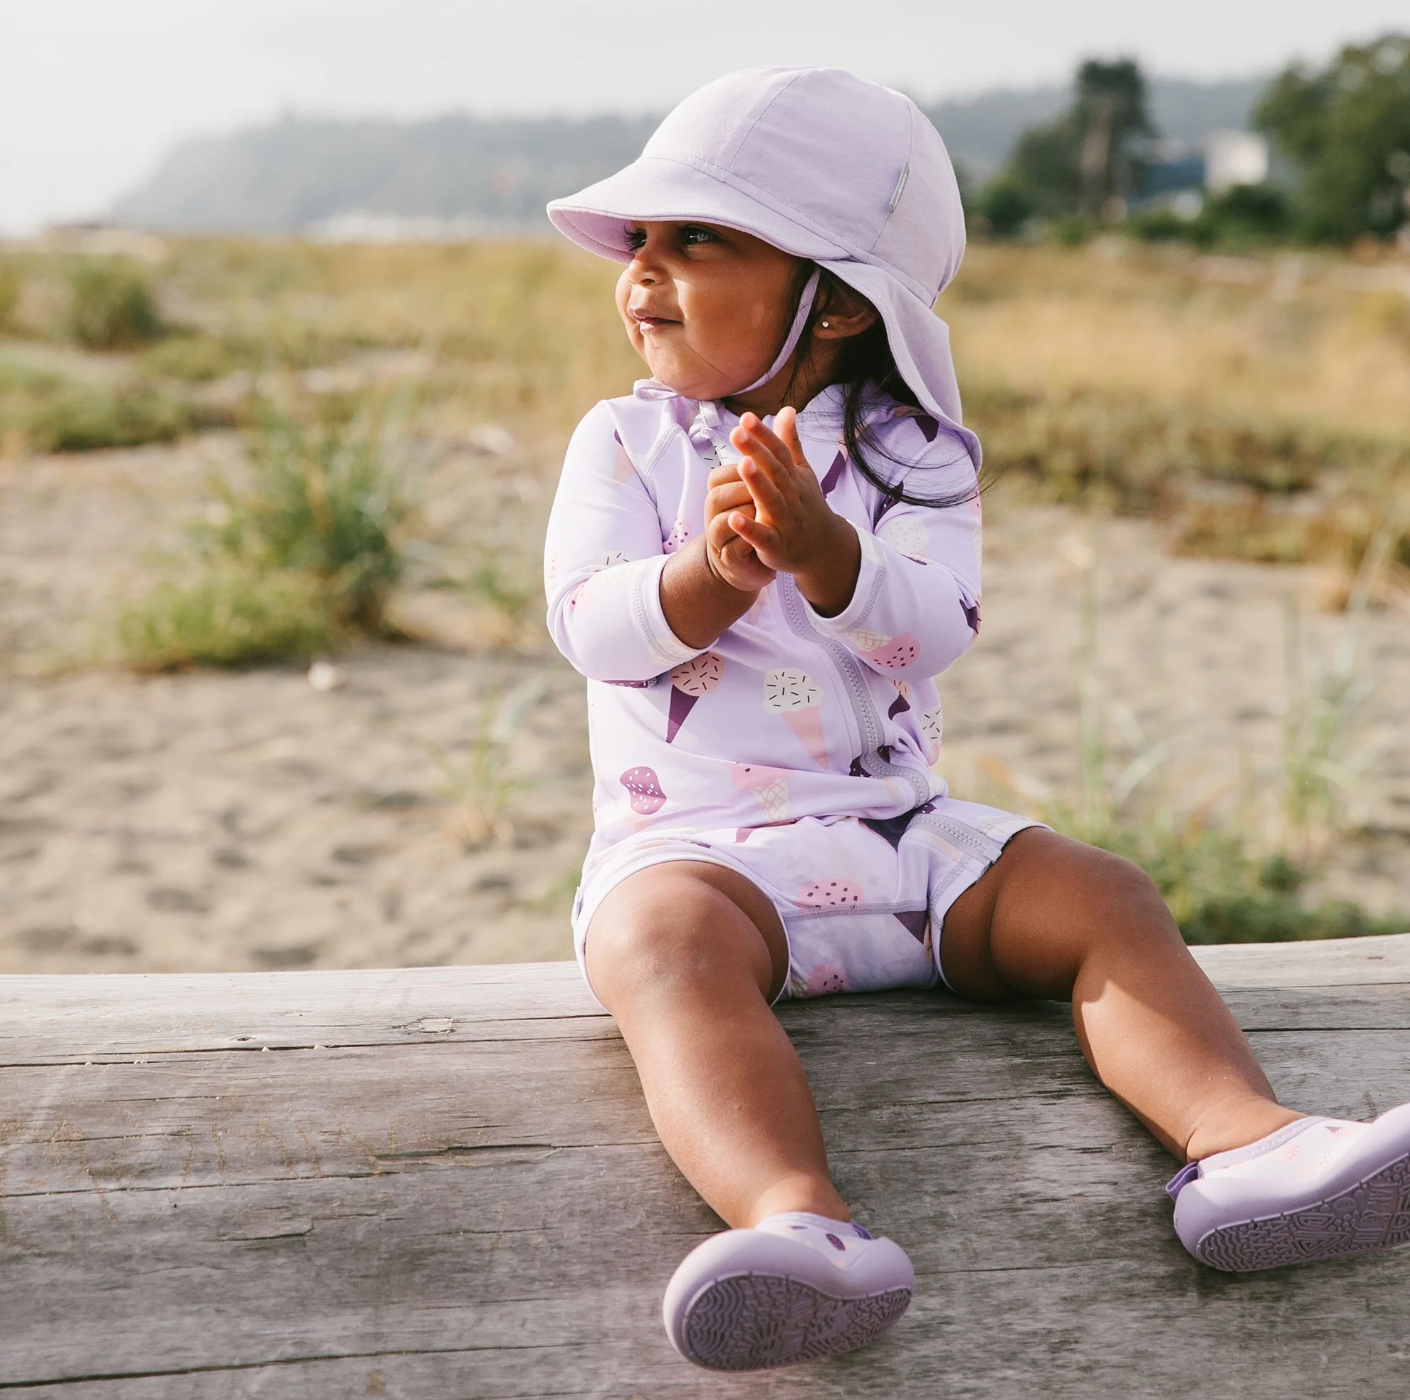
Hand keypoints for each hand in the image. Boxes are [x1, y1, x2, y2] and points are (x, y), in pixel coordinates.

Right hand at [704, 457, 775, 593]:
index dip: (743, 467)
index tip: (757, 460)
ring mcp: (721, 536)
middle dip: (742, 483)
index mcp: (724, 492)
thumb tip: (788, 410)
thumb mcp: (765, 482)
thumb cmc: (756, 517)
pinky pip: (732, 546)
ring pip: (722, 518)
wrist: (749, 562)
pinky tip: (741, 525)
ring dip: (741, 509)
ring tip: (755, 502)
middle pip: (720, 493)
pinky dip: (739, 535)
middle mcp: (718, 513)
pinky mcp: (730, 557)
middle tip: (758, 474)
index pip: (721, 474)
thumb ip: (775, 448)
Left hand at [726, 408, 860, 615]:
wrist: (823, 548)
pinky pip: (763, 537)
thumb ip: (790, 442)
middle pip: (775, 471)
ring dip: (757, 484)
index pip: (779, 452)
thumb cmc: (806, 506)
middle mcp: (792, 497)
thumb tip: (786, 408)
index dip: (764, 435)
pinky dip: (750, 529)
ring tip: (741, 464)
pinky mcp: (776, 545)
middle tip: (737, 433)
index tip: (746, 417)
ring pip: (771, 501)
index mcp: (794, 478)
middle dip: (757, 452)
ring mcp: (785, 521)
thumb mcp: (802, 473)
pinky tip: (734, 518)